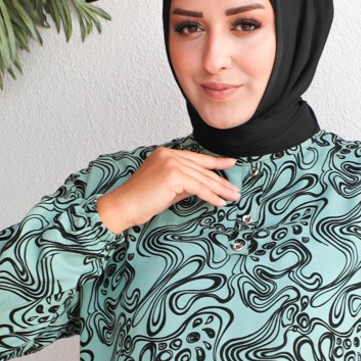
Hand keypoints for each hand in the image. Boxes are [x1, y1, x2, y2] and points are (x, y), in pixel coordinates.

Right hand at [97, 147, 239, 232]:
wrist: (124, 206)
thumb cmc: (142, 201)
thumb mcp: (167, 189)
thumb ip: (184, 184)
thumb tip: (204, 188)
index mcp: (166, 153)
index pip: (196, 158)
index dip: (215, 162)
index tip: (230, 164)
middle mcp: (169, 154)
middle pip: (201, 169)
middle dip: (221, 180)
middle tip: (235, 190)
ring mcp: (170, 163)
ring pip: (202, 178)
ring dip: (220, 189)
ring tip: (232, 197)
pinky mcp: (172, 175)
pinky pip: (198, 187)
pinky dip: (211, 196)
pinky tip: (220, 203)